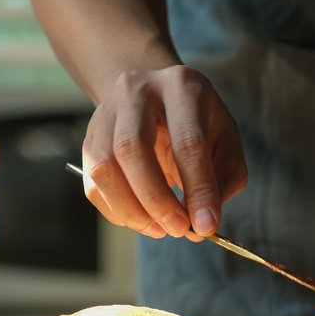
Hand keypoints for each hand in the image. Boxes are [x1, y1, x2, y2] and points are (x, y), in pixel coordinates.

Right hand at [79, 65, 246, 239]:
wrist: (156, 95)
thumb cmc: (197, 121)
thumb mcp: (225, 139)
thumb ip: (223, 178)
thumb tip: (202, 223)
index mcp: (180, 86)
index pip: (187, 141)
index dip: (198, 189)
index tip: (206, 226)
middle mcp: (136, 91)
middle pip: (132, 148)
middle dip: (156, 200)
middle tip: (178, 229)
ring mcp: (105, 112)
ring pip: (104, 167)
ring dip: (132, 210)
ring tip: (158, 229)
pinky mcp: (89, 137)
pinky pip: (93, 182)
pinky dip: (116, 210)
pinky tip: (141, 219)